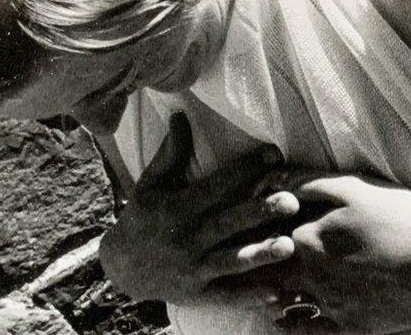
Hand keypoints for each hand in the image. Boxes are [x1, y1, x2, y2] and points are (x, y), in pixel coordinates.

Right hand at [99, 114, 296, 305]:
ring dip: (260, 254)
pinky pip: (225, 296)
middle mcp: (186, 240)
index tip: (273, 155)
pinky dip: (249, 295)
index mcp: (177, 209)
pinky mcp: (196, 295)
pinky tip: (276, 292)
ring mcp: (192, 270)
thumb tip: (181, 115)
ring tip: (289, 246)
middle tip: (291, 202)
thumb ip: (171, 152)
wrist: (119, 268)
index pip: (216, 186)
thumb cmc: (142, 217)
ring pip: (230, 261)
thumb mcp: (151, 183)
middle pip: (227, 224)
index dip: (244, 170)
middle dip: (259, 213)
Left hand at [232, 173, 410, 333]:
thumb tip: (276, 180)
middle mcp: (311, 277)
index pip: (264, 235)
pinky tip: (280, 321)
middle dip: (243, 268)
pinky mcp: (349, 327)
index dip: (244, 230)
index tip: (224, 227)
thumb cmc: (399, 220)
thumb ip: (311, 184)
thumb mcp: (354, 188)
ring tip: (242, 293)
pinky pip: (309, 332)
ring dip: (262, 296)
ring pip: (283, 303)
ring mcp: (330, 305)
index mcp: (309, 239)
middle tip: (218, 266)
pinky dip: (290, 326)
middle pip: (266, 273)